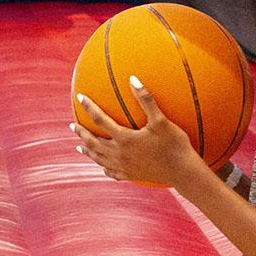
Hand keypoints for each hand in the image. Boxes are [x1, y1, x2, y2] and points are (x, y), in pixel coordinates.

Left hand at [71, 76, 202, 185]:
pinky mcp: (130, 176)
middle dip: (81, 133)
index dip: (89, 107)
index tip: (80, 97)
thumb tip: (133, 79)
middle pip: (93, 142)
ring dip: (87, 151)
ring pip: (99, 159)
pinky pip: (111, 172)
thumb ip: (146, 100)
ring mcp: (123, 167)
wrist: (183, 172)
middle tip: (72, 126)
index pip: (100, 120)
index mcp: (125, 139)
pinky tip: (102, 167)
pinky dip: (103, 167)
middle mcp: (119, 154)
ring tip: (79, 147)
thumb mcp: (161, 120)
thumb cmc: (174, 144)